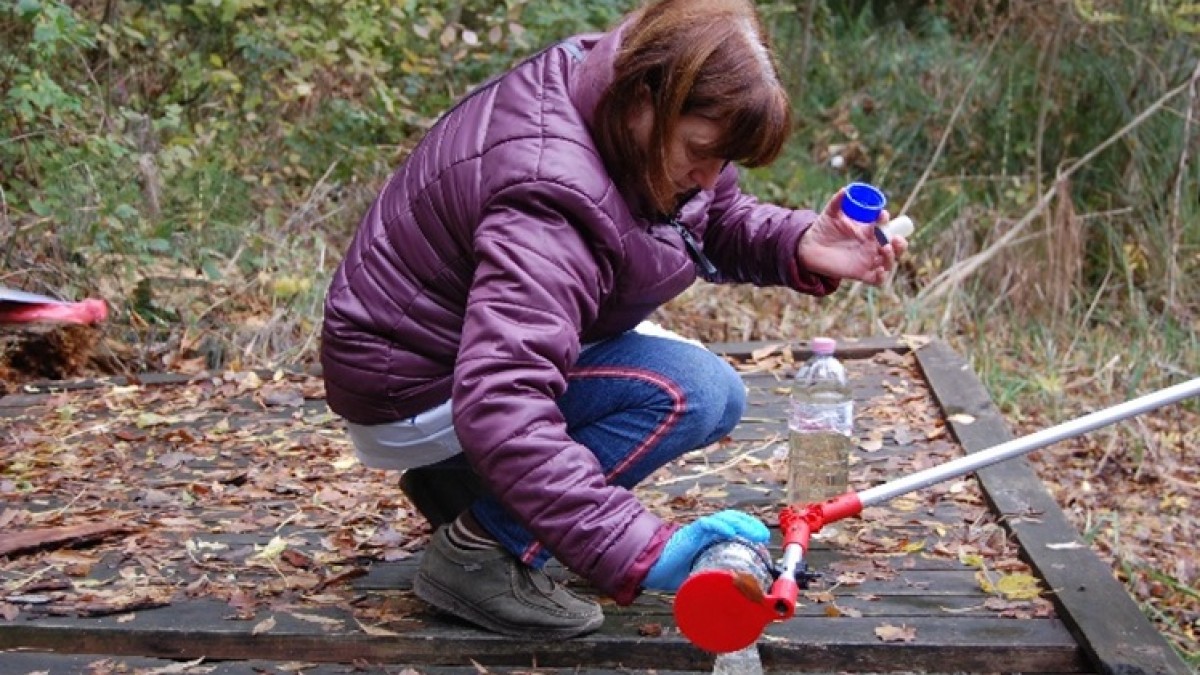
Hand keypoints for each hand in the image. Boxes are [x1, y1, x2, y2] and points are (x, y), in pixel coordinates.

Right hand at [642, 510, 769, 591]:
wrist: (653, 568)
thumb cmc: (675, 573)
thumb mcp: (702, 577)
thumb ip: (717, 580)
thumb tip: (739, 596)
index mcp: (712, 540)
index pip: (735, 527)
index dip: (750, 529)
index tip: (764, 538)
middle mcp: (707, 532)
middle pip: (733, 520)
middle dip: (751, 525)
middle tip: (764, 535)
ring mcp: (699, 531)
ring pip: (724, 518)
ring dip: (741, 523)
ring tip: (755, 532)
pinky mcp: (689, 533)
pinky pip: (706, 525)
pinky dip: (720, 526)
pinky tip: (730, 531)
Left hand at [797, 188, 908, 285]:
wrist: (808, 247)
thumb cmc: (822, 228)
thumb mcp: (830, 214)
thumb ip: (837, 202)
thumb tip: (845, 190)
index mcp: (867, 230)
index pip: (885, 226)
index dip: (887, 221)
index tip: (882, 215)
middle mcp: (870, 245)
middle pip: (894, 246)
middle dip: (900, 243)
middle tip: (896, 238)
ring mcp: (866, 260)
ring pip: (888, 262)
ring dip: (892, 257)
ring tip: (885, 249)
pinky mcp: (859, 273)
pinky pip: (876, 280)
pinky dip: (881, 277)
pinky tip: (879, 270)